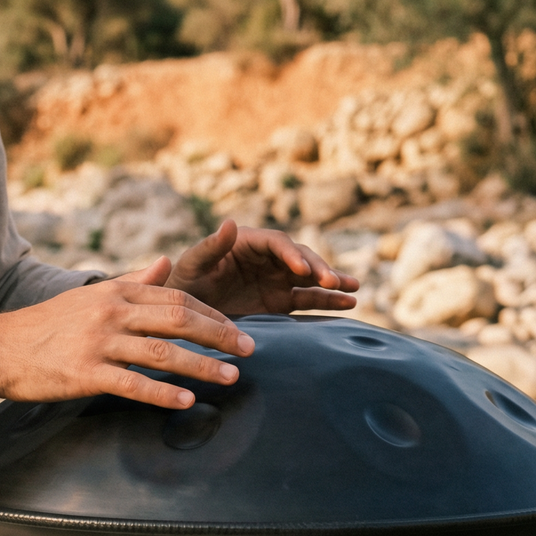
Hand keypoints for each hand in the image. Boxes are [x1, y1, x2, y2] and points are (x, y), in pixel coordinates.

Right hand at [0, 257, 254, 409]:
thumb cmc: (48, 325)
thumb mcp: (91, 295)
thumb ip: (132, 282)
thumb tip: (166, 264)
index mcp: (117, 292)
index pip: (178, 298)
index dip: (214, 314)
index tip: (238, 331)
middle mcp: (112, 312)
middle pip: (179, 319)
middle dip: (220, 336)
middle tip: (250, 351)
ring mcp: (99, 343)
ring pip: (163, 352)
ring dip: (202, 366)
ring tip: (231, 377)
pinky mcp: (86, 373)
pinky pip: (133, 384)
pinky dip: (163, 393)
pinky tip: (187, 401)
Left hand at [165, 220, 358, 316]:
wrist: (182, 313)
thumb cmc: (183, 284)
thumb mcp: (192, 265)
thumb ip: (211, 246)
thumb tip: (229, 222)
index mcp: (247, 243)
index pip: (276, 244)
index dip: (291, 254)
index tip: (301, 269)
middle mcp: (266, 259)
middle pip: (299, 258)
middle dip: (317, 268)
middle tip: (330, 281)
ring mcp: (275, 280)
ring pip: (310, 278)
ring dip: (331, 282)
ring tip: (353, 289)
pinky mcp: (280, 302)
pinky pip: (308, 300)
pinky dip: (328, 301)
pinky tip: (349, 303)